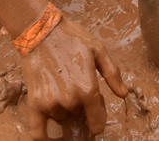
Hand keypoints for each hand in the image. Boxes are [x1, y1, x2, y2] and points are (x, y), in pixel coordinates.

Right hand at [20, 17, 127, 139]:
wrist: (41, 29)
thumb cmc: (71, 38)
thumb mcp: (98, 50)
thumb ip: (113, 74)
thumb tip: (123, 94)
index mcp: (88, 89)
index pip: (98, 124)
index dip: (98, 118)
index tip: (94, 109)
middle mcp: (70, 100)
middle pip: (80, 119)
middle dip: (81, 110)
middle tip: (76, 89)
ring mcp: (51, 103)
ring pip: (62, 120)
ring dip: (64, 112)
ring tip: (61, 88)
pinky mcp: (34, 103)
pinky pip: (39, 133)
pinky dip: (45, 140)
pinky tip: (51, 138)